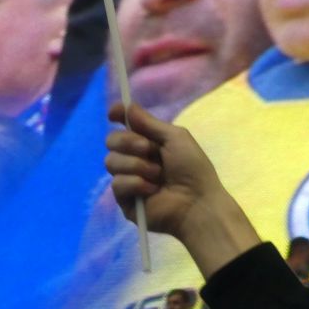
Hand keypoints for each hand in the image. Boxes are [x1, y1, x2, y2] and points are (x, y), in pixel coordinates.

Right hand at [106, 102, 222, 236]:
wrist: (197, 202)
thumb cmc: (192, 168)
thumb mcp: (175, 138)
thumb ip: (149, 123)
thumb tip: (127, 106)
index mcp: (148, 141)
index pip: (124, 125)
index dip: (117, 115)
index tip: (114, 113)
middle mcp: (135, 158)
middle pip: (112, 140)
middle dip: (128, 141)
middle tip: (148, 149)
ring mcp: (128, 179)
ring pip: (111, 161)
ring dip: (136, 165)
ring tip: (157, 174)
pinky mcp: (125, 200)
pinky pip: (117, 184)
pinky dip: (136, 183)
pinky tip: (152, 190)